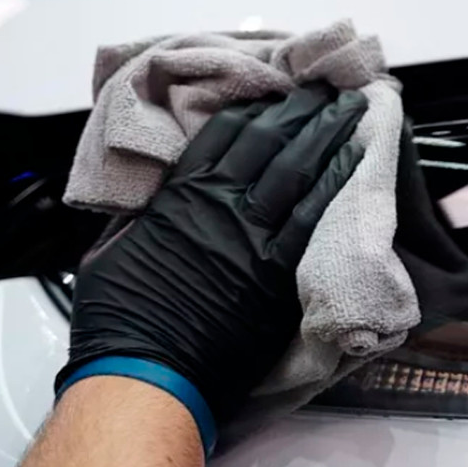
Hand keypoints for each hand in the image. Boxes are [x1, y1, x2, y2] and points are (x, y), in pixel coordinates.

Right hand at [55, 87, 367, 426]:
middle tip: (329, 86)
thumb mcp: (110, 249)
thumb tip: (158, 192)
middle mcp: (222, 205)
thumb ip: (140, 214)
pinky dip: (337, 181)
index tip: (278, 91)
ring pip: (300, 168)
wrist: (145, 380)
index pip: (226, 133)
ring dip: (329, 132)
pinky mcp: (280, 272)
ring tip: (353, 107)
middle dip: (303, 107)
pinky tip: (356, 158)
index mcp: (181, 195)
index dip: (257, 107)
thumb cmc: (120, 322)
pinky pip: (316, 215)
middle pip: (272, 139)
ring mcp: (255, 236)